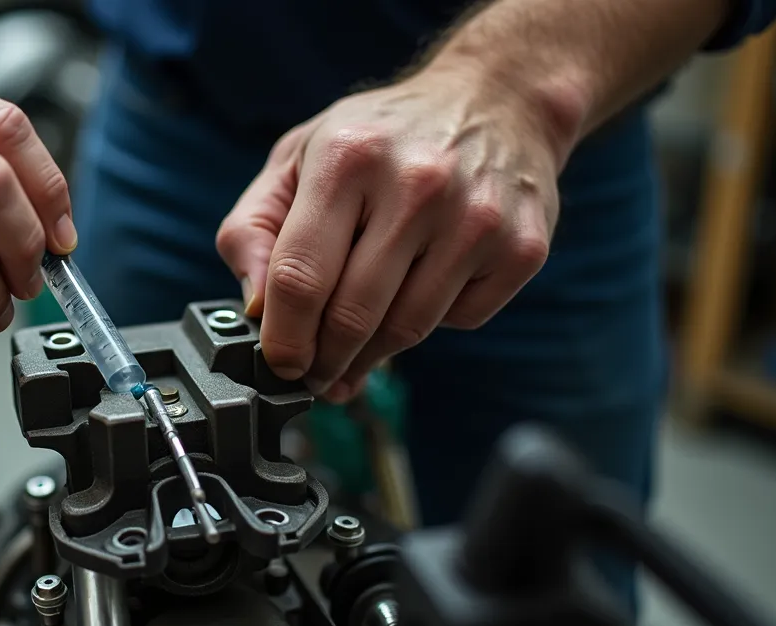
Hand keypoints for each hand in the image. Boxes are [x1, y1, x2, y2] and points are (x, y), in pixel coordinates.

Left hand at [216, 66, 566, 402]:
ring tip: (354, 353)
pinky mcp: (521, 247)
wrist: (497, 101)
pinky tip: (422, 290)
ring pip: (406, 329)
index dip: (283, 338)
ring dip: (372, 356)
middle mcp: (417, 184)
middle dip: (324, 360)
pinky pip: (459, 320)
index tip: (279, 365)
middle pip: (352, 315)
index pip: (300, 275)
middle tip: (314, 375)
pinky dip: (433, 322)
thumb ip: (254, 229)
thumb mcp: (298, 158)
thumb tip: (255, 308)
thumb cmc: (380, 138)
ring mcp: (476, 218)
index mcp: (348, 156)